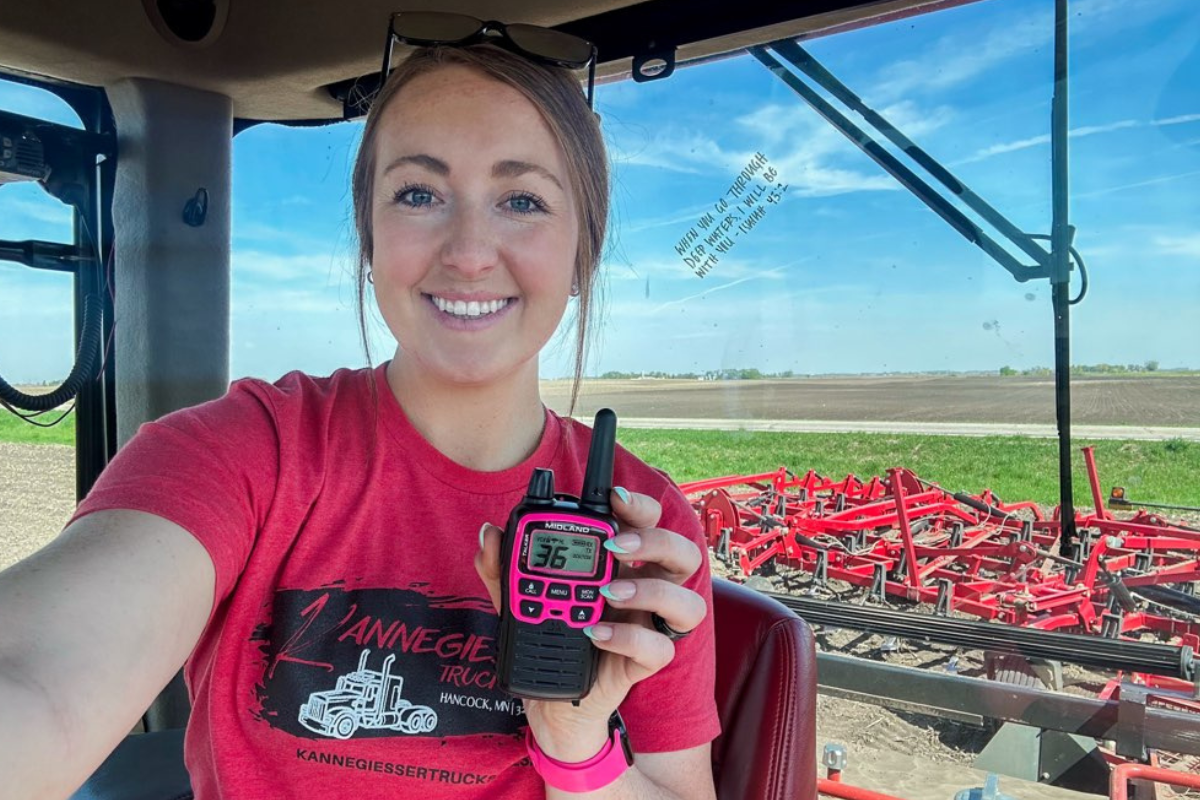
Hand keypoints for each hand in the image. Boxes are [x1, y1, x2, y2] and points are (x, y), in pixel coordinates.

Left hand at [474, 487, 706, 761]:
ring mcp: (650, 626)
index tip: (614, 498)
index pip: (648, 523)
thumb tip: (489, 534)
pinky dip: (628, 638)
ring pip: (689, 604)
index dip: (641, 506)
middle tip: (615, 545)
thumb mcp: (517, 599)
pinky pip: (659, 649)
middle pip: (683, 554)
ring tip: (609, 591)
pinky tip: (596, 633)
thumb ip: (503, 567)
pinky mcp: (644, 663)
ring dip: (651, 591)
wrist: (549, 701)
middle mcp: (647, 588)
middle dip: (656, 541)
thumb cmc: (549, 636)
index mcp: (623, 563)